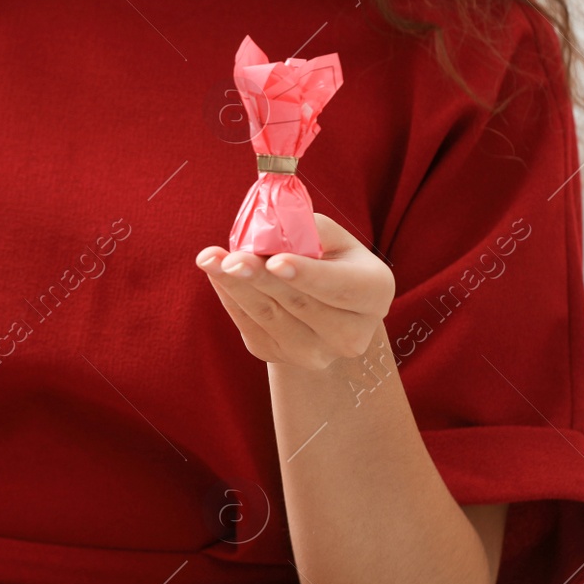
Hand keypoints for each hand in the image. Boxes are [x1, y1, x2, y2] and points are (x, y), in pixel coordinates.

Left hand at [196, 214, 393, 369]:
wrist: (323, 309)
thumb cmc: (329, 261)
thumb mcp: (332, 239)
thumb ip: (308, 230)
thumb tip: (269, 226)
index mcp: (374, 295)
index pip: (339, 286)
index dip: (306, 274)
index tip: (275, 260)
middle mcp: (351, 334)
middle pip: (299, 304)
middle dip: (260, 278)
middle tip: (230, 258)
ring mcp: (315, 353)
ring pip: (269, 318)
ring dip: (235, 287)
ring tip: (210, 259)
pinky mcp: (279, 357)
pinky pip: (249, 326)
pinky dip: (230, 297)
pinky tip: (215, 272)